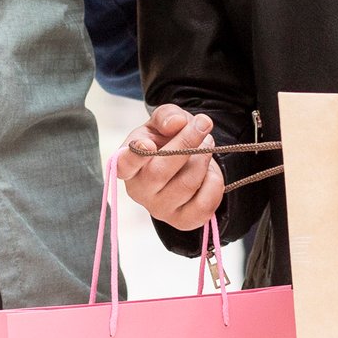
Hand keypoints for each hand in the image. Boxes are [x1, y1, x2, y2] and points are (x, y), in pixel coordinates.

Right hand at [112, 105, 223, 232]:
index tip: (147, 142)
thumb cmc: (167, 140)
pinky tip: (210, 172)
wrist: (185, 162)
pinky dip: (214, 182)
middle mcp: (139, 191)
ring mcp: (160, 209)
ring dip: (203, 160)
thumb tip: (176, 123)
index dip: (134, 156)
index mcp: (128, 166)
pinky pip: (205, 204)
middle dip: (187, 143)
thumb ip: (167, 116)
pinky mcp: (183, 221)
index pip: (124, 165)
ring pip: (187, 185)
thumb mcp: (163, 122)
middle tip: (203, 124)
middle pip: (160, 172)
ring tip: (207, 145)